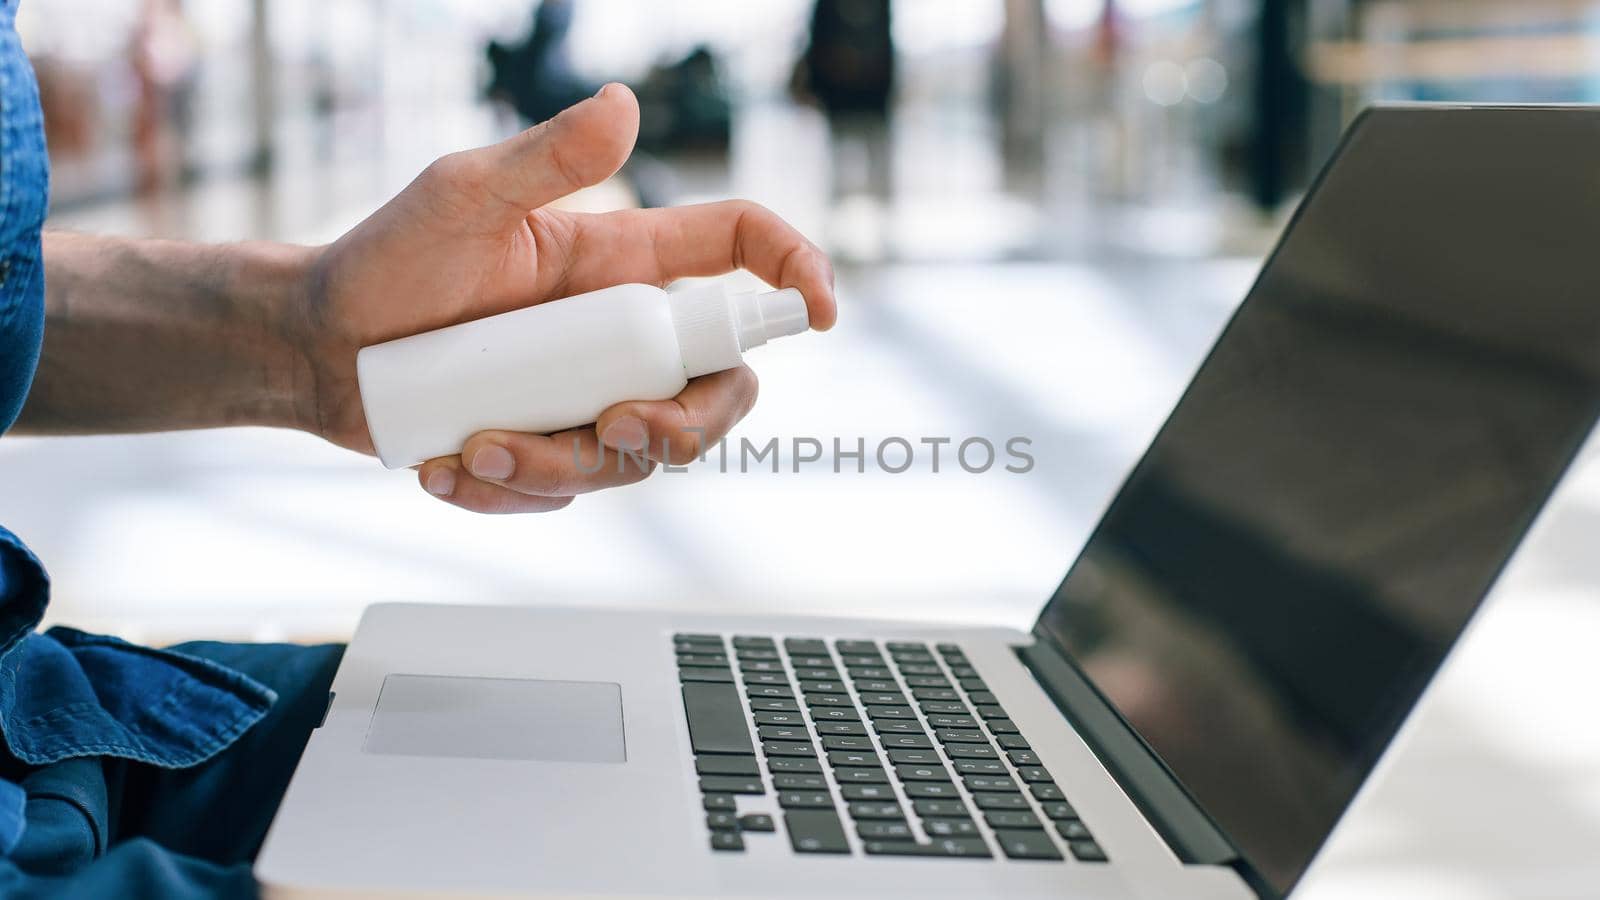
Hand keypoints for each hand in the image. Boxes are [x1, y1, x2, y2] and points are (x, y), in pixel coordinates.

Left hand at [292, 84, 835, 512]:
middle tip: (614, 426)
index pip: (737, 255)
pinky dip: (512, 491)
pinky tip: (449, 465)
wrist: (315, 350)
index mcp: (618, 264)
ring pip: (636, 455)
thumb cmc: (386, 261)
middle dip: (685, 425)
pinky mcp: (547, 450)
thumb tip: (626, 103)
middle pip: (716, 390)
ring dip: (563, 465)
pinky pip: (568, 492)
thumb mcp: (461, 197)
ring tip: (474, 445)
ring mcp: (586, 397)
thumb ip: (545, 157)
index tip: (822, 311)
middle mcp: (617, 335)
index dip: (796, 274)